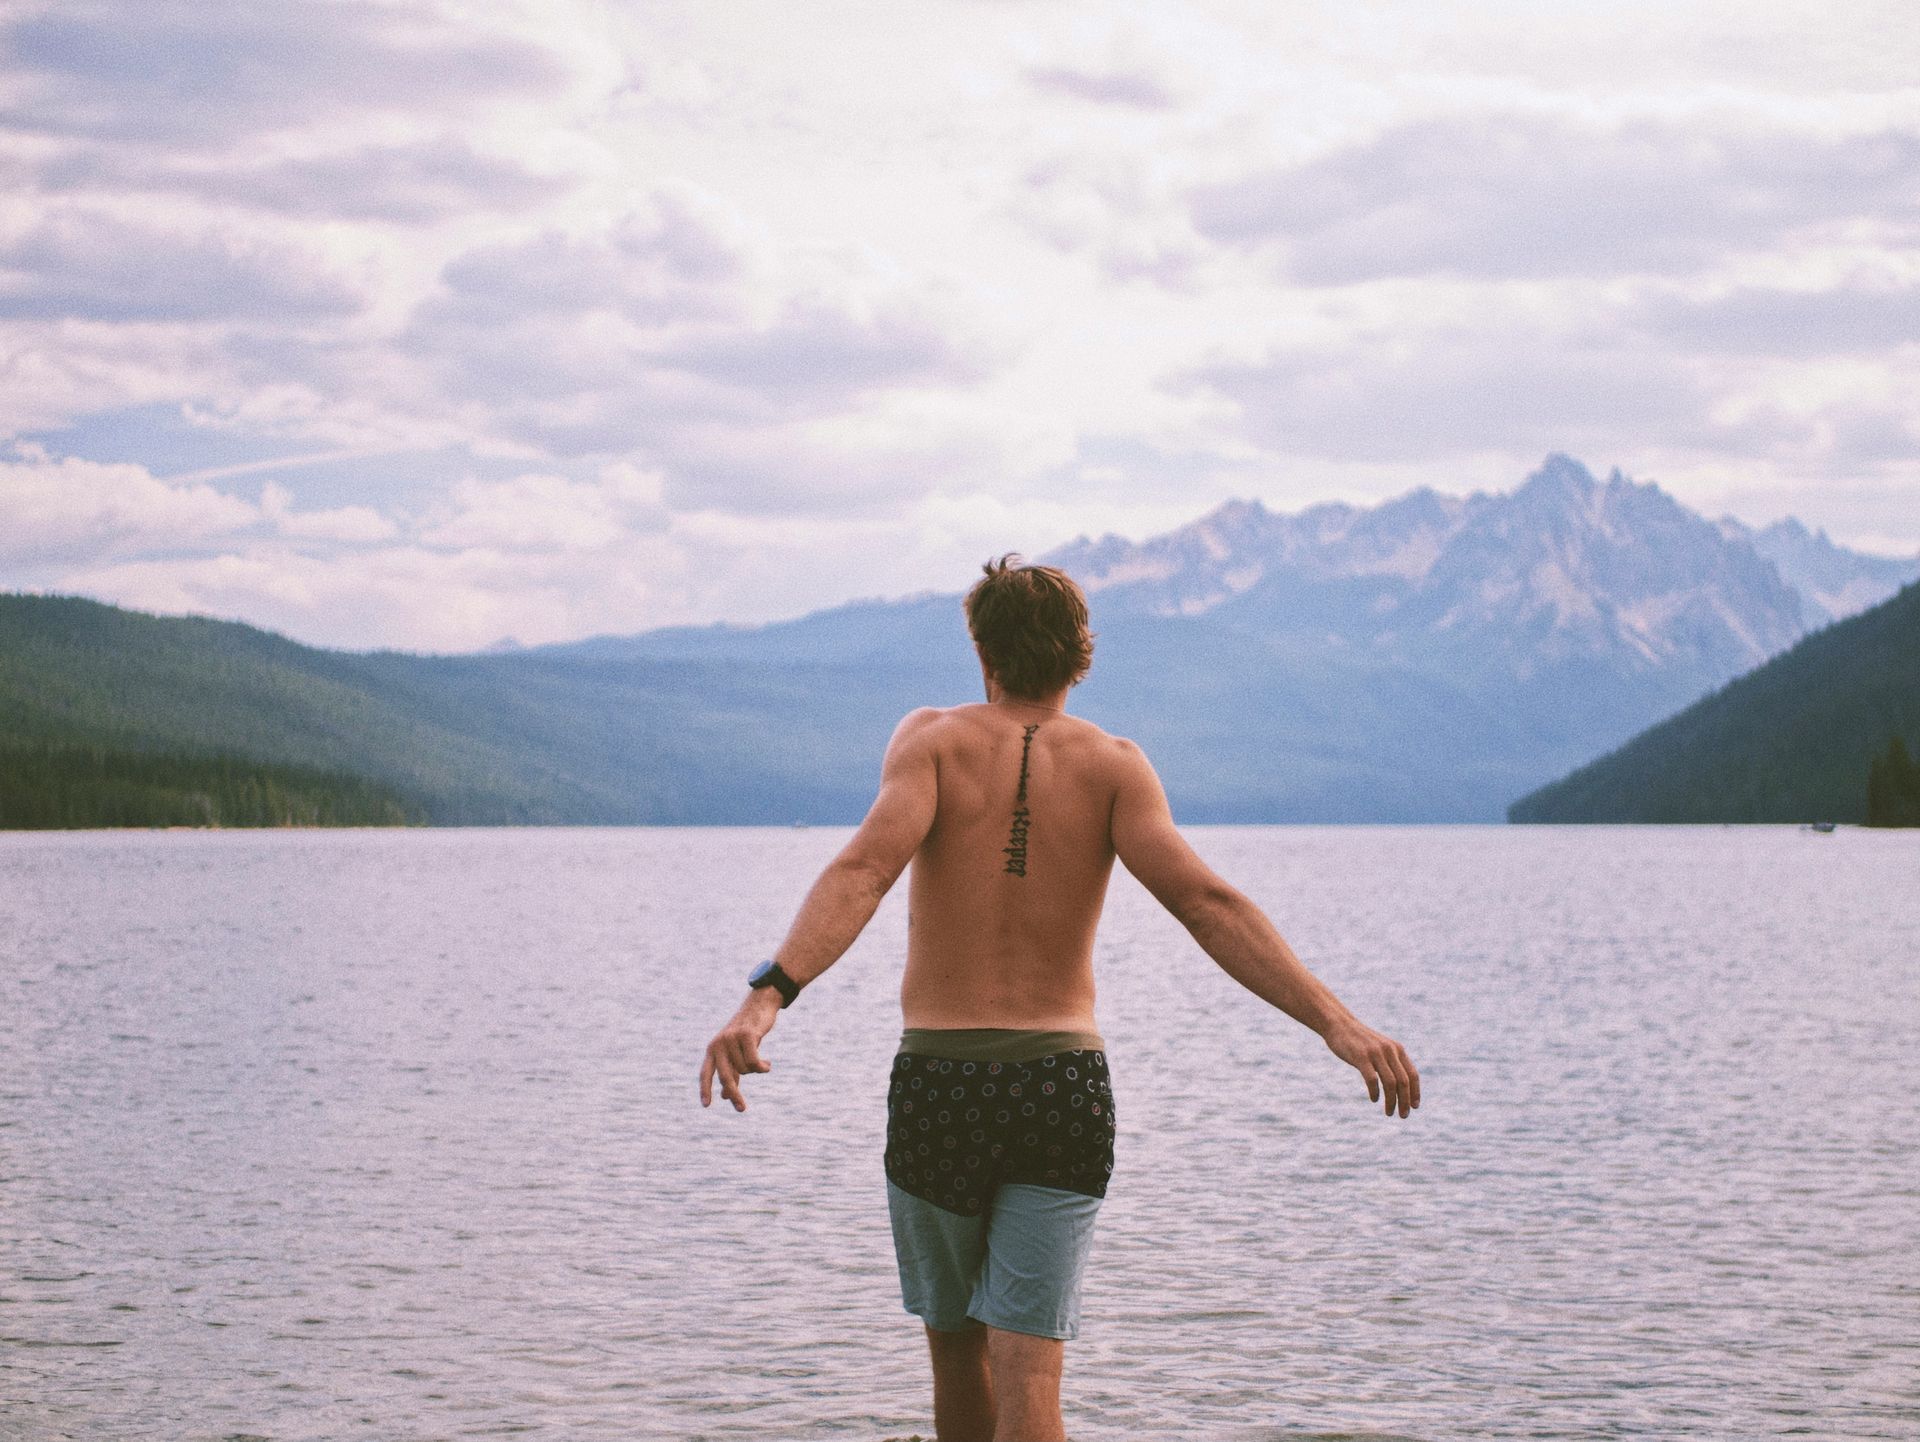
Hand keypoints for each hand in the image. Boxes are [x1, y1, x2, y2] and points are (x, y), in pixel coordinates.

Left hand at [699, 988, 780, 1111]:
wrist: (759, 1005)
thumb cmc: (747, 1032)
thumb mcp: (736, 1053)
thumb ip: (730, 1072)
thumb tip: (724, 1096)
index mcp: (712, 1048)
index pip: (705, 1073)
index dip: (705, 1089)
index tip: (706, 1106)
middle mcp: (718, 1044)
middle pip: (725, 1076)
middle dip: (734, 1094)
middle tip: (742, 1109)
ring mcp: (731, 1039)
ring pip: (745, 1069)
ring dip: (755, 1069)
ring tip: (761, 1062)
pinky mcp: (746, 1035)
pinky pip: (754, 1062)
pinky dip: (762, 1067)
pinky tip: (767, 1065)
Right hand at [1322, 1017, 1419, 1117]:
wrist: (1339, 1024)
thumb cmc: (1359, 1040)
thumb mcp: (1380, 1047)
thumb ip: (1391, 1060)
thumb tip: (1400, 1083)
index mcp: (1397, 1049)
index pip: (1412, 1074)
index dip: (1415, 1092)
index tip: (1414, 1106)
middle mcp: (1389, 1051)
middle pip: (1403, 1082)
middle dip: (1405, 1101)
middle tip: (1403, 1115)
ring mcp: (1375, 1054)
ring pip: (1390, 1083)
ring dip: (1392, 1101)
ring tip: (1389, 1112)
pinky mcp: (1361, 1057)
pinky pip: (1372, 1080)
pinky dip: (1375, 1092)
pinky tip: (1374, 1099)